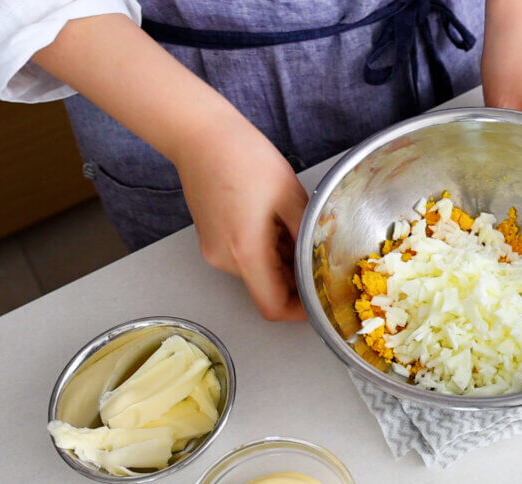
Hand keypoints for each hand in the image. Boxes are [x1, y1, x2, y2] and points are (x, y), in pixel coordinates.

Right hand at [174, 118, 307, 320]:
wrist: (199, 134)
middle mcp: (225, 260)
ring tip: (292, 222)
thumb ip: (307, 234)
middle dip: (295, 275)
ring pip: (257, 271)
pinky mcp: (211, 238)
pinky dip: (265, 248)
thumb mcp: (291, 196)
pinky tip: (274, 217)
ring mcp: (215, 250)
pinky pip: (244, 256)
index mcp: (245, 253)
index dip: (300, 310)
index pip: (273, 307)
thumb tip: (321, 259)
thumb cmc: (243, 157)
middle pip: (267, 289)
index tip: (321, 297)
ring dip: (281, 258)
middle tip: (316, 248)